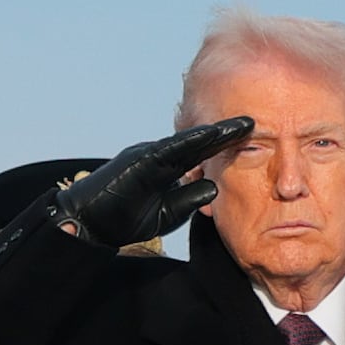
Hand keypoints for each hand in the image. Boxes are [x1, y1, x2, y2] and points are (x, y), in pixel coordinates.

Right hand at [41, 119, 249, 250]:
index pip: (202, 154)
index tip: (253, 138)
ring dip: (216, 132)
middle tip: (255, 122)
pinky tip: (211, 135)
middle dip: (227, 133)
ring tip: (242, 124)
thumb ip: (189, 200)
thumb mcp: (167, 214)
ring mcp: (150, 155)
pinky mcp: (140, 160)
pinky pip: (170, 149)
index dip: (226, 145)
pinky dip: (191, 141)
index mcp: (167, 168)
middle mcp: (160, 156)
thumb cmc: (124, 219)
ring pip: (189, 141)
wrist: (89, 222)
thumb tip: (214, 187)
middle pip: (200, 143)